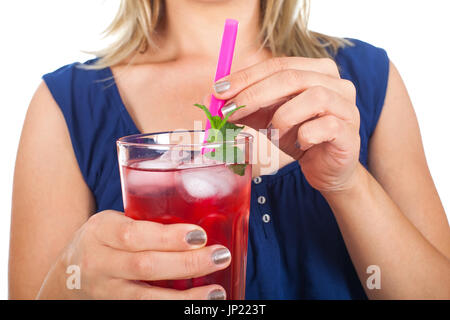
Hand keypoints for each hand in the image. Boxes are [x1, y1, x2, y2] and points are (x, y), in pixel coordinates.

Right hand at [36, 210, 228, 299]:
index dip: (168, 237)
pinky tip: (195, 307)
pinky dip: (172, 309)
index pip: (134, 235)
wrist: (67, 274)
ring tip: (216, 293)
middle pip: (145, 266)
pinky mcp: (114, 308)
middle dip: (186, 263)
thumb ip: (146, 224)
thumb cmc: (103, 240)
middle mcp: (100, 263)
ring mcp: (106, 292)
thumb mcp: (114, 222)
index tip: (200, 235)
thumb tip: (200, 223)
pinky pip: (144, 311)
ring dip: (184, 298)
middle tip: (219, 256)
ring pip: (145, 298)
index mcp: (101, 231)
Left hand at [212, 57, 360, 191]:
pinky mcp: (350, 132)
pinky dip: (303, 136)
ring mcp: (347, 105)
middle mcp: (336, 82)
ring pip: (312, 97)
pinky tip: (299, 144)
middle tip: (230, 111)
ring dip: (282, 117)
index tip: (219, 91)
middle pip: (291, 77)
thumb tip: (213, 99)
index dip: (246, 77)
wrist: (326, 169)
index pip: (278, 65)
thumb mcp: (268, 118)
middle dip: (254, 94)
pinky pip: (325, 126)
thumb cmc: (299, 137)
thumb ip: (246, 106)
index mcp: (316, 71)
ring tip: (273, 133)